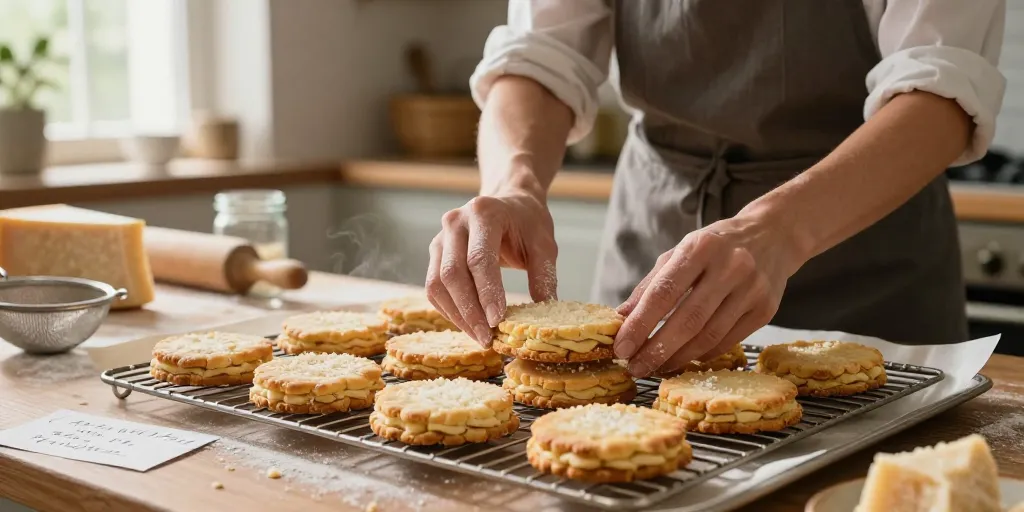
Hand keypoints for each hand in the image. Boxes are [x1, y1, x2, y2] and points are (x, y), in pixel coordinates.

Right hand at [426, 189, 557, 345]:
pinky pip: (433, 288)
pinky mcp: (435, 253)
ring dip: (457, 315)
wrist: (510, 203)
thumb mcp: (544, 244)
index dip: (487, 292)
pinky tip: (469, 325)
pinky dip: (449, 310)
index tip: (498, 320)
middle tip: (487, 338)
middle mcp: (455, 222)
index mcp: (484, 213)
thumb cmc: (528, 223)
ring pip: (437, 284)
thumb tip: (544, 313)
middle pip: (452, 273)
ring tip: (479, 336)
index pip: (479, 258)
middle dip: (469, 311)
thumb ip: (543, 276)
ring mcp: (440, 237)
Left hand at [613, 215, 803, 376]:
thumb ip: (651, 285)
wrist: (772, 236)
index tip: (621, 347)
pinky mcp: (765, 310)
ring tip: (655, 367)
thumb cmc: (717, 245)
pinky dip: (701, 355)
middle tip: (635, 367)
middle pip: (687, 320)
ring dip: (677, 358)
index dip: (640, 324)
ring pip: (708, 337)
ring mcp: (751, 290)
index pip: (664, 292)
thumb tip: (622, 317)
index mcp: (700, 247)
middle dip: (656, 349)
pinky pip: (727, 342)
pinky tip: (684, 359)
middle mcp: (729, 267)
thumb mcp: (680, 252)